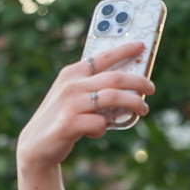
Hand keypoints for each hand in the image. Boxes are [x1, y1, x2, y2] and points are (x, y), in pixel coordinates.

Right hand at [16, 42, 153, 172]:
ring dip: (133, 104)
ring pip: (113, 98)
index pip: (102, 57)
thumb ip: (94, 88)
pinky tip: (98, 130)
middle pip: (115, 78)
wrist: (37, 144)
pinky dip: (104, 127)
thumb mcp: (73, 95)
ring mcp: (70, 103)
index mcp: (72, 73)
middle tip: (151, 88)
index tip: (142, 45)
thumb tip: (128, 87)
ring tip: (143, 109)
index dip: (124, 50)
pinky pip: (101, 123)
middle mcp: (71, 85)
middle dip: (139, 81)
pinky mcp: (70, 123)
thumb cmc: (62, 117)